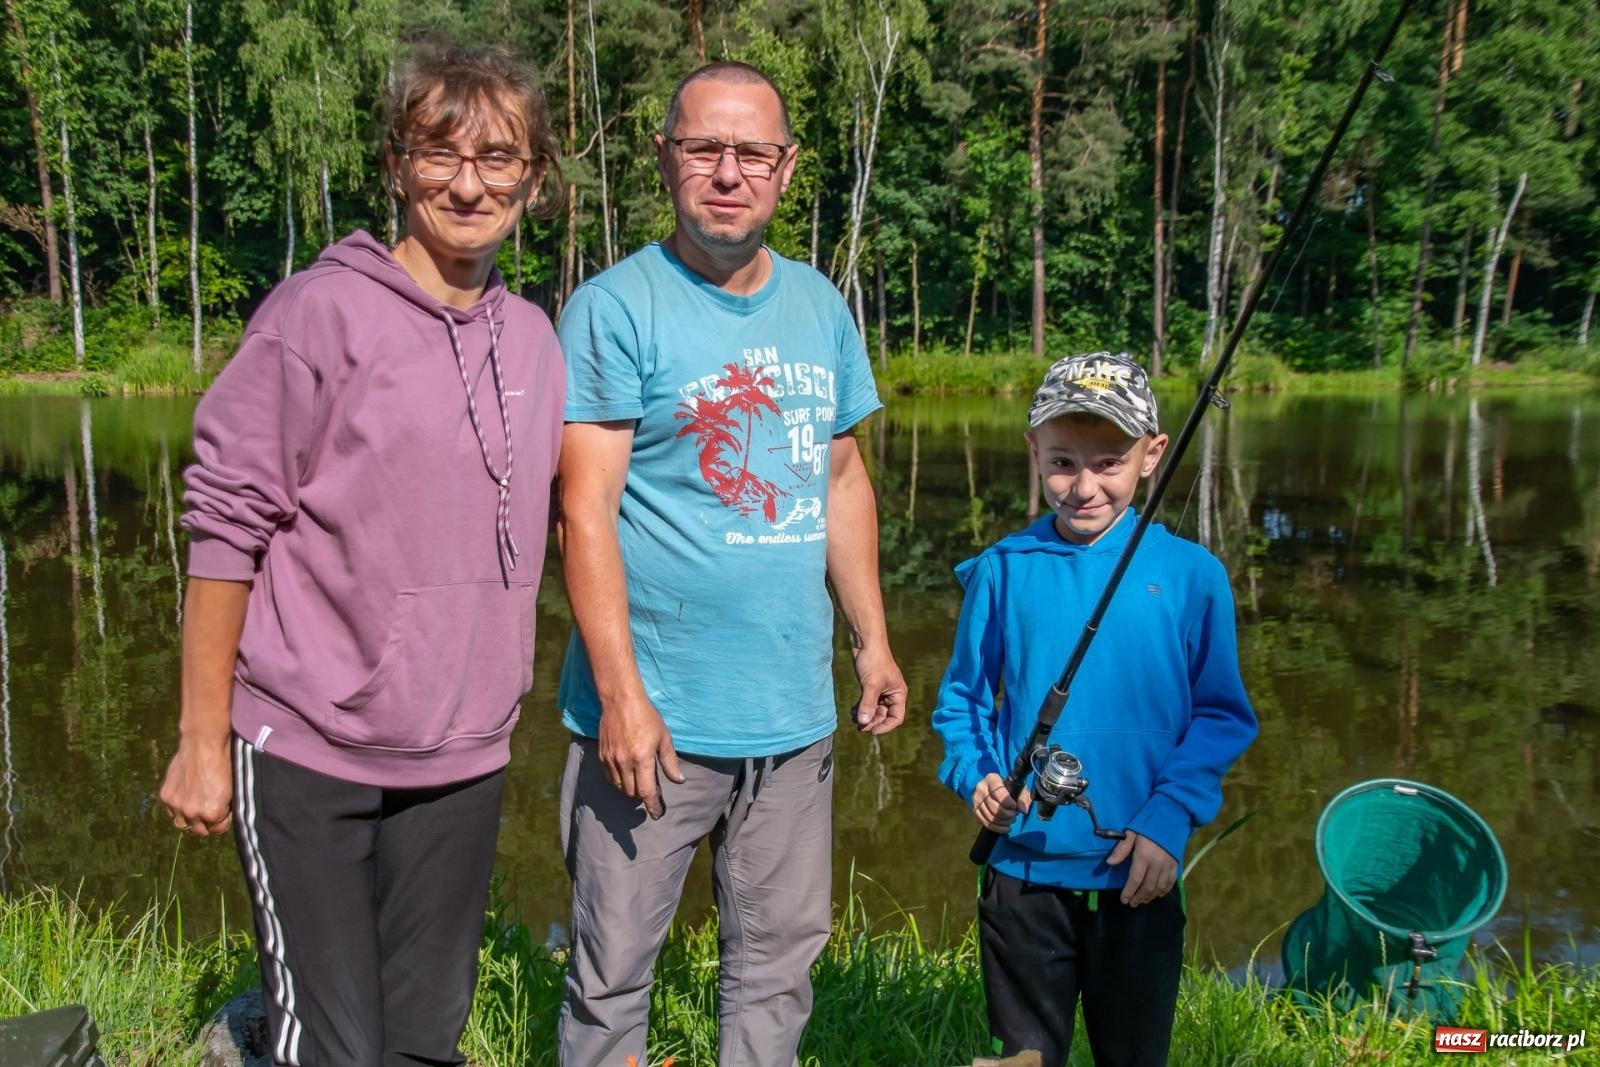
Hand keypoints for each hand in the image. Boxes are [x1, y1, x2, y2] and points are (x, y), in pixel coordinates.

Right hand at [158, 735, 233, 836]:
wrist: (204, 743)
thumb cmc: (224, 763)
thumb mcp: (233, 789)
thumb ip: (225, 807)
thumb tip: (224, 815)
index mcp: (212, 813)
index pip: (218, 829)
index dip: (223, 820)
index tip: (224, 812)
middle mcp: (192, 813)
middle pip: (200, 830)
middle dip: (207, 822)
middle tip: (211, 810)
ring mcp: (177, 805)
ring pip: (182, 824)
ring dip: (190, 818)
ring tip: (197, 805)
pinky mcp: (166, 796)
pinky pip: (171, 811)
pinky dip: (178, 807)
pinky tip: (186, 798)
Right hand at [597, 698, 685, 818]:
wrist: (620, 701)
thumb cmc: (646, 717)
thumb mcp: (664, 738)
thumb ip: (670, 761)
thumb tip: (679, 780)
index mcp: (642, 758)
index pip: (647, 792)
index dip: (653, 806)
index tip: (657, 814)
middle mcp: (625, 762)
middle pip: (633, 792)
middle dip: (643, 796)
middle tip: (653, 790)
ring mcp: (611, 759)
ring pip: (620, 787)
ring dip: (631, 789)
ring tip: (640, 781)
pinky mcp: (602, 755)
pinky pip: (610, 777)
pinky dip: (619, 781)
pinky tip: (626, 775)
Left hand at [850, 643, 906, 734]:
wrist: (866, 643)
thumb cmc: (874, 661)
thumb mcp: (871, 684)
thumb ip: (868, 704)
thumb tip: (864, 722)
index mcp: (898, 694)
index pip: (896, 717)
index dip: (885, 726)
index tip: (872, 731)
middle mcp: (892, 694)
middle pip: (884, 716)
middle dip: (872, 722)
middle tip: (859, 726)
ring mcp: (881, 691)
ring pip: (874, 710)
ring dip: (865, 716)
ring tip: (854, 719)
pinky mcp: (871, 687)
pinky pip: (867, 703)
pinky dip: (861, 708)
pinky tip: (852, 712)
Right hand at [972, 772, 1031, 832]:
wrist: (993, 788)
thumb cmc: (1007, 787)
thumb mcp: (1017, 787)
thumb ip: (1023, 797)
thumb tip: (1023, 810)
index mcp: (992, 779)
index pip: (999, 793)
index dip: (1009, 803)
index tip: (1014, 806)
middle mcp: (981, 788)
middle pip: (995, 808)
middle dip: (1008, 815)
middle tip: (1015, 814)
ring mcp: (976, 800)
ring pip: (991, 817)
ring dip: (1004, 822)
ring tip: (1011, 820)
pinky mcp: (974, 810)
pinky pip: (986, 823)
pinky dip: (998, 828)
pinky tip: (1006, 827)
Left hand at [1108, 830, 1176, 905]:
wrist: (1171, 817)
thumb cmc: (1148, 824)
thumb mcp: (1130, 833)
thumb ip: (1121, 849)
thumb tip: (1109, 863)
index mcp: (1144, 856)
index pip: (1135, 879)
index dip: (1129, 892)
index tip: (1123, 900)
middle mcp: (1157, 864)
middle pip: (1148, 887)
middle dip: (1139, 897)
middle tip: (1132, 904)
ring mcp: (1168, 866)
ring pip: (1159, 887)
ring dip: (1150, 897)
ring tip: (1142, 901)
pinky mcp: (1176, 865)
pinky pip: (1170, 883)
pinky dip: (1164, 891)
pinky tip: (1158, 895)